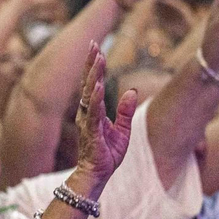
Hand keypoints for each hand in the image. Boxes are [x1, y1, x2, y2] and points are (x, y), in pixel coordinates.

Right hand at [72, 43, 135, 186]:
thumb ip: (125, 111)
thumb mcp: (123, 130)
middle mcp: (87, 113)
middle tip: (94, 44)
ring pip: (90, 94)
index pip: (94, 84)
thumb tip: (131, 91)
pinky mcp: (91, 132)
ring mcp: (87, 122)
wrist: (98, 175)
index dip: (95, 66)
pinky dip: (96, 99)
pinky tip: (98, 86)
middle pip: (89, 84)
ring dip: (93, 76)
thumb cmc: (107, 154)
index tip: (97, 48)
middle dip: (91, 64)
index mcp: (94, 111)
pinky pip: (93, 113)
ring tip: (98, 58)